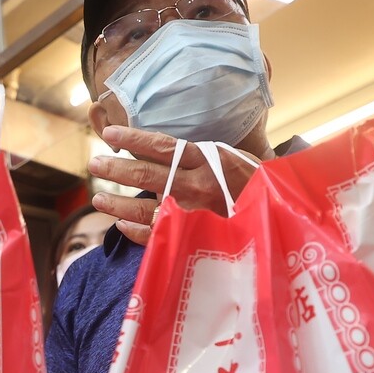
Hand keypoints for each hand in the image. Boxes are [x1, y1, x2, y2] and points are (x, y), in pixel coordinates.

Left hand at [88, 125, 260, 244]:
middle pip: (146, 176)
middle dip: (115, 170)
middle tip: (94, 164)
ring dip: (117, 205)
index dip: (132, 140)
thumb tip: (163, 147)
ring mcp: (193, 215)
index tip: (109, 134)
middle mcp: (197, 186)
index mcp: (207, 161)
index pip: (162, 147)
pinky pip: (156, 236)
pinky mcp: (193, 238)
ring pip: (145, 210)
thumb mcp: (233, 158)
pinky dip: (135, 232)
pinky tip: (121, 226)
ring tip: (98, 199)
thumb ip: (200, 153)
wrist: (280, 218)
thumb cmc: (257, 185)